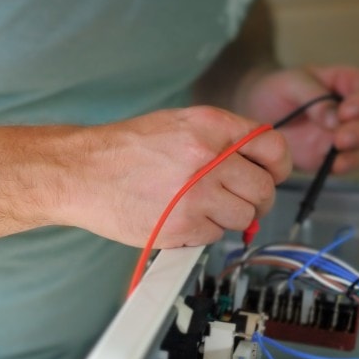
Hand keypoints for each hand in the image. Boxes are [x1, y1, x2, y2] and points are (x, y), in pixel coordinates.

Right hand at [57, 106, 290, 247]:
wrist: (80, 173)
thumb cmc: (121, 150)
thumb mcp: (175, 124)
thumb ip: (219, 138)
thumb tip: (254, 161)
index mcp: (210, 126)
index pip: (272, 147)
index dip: (278, 166)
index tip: (272, 175)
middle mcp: (208, 157)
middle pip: (264, 187)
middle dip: (257, 198)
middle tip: (240, 201)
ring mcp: (197, 195)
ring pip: (244, 216)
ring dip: (229, 217)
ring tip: (201, 208)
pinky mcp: (183, 227)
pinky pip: (215, 234)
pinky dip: (204, 231)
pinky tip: (180, 218)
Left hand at [238, 66, 358, 172]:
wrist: (256, 112)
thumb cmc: (277, 90)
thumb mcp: (291, 83)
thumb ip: (313, 98)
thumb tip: (336, 119)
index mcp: (348, 84)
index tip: (346, 112)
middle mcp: (353, 111)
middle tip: (340, 138)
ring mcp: (344, 135)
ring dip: (357, 152)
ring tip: (336, 153)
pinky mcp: (331, 156)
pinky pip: (347, 164)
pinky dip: (344, 166)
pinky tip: (333, 167)